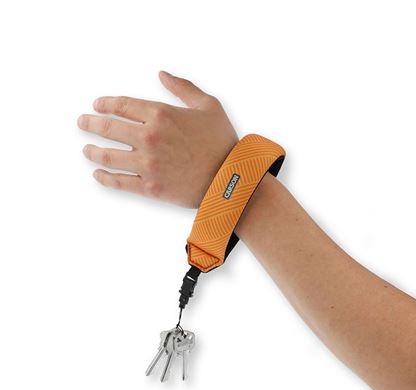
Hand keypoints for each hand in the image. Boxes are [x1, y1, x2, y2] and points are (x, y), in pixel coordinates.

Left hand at [78, 71, 237, 207]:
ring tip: (86, 150)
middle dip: (91, 123)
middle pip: (108, 128)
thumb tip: (163, 74)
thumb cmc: (222, 143)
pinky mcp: (150, 187)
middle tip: (83, 122)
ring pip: (108, 156)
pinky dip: (105, 178)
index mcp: (161, 114)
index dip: (105, 103)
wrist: (231, 180)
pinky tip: (98, 174)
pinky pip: (119, 182)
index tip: (97, 105)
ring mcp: (147, 164)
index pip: (122, 105)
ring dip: (93, 151)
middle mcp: (149, 138)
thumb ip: (183, 87)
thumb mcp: (209, 106)